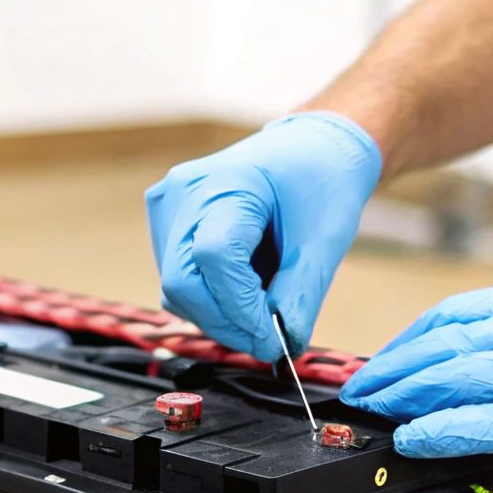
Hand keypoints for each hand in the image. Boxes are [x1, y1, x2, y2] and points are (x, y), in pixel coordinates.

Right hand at [145, 112, 381, 361]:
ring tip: (262, 309)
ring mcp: (169, 206)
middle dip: (227, 322)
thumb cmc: (321, 179)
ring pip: (177, 288)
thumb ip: (299, 296)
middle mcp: (185, 193)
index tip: (274, 337)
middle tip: (269, 341)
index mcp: (227, 183)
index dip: (241, 309)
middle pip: (184, 282)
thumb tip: (280, 347)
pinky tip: (245, 290)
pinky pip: (179, 277)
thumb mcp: (324, 241)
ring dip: (219, 314)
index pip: (214, 258)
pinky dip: (212, 297)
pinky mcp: (168, 222)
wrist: (311, 146)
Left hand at [339, 278, 492, 477]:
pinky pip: (487, 419)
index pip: (457, 313)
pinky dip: (441, 427)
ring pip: (457, 374)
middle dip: (393, 367)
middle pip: (446, 340)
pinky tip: (413, 436)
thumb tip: (476, 366)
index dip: (411, 339)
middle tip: (358, 388)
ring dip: (404, 394)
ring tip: (372, 411)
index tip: (384, 361)